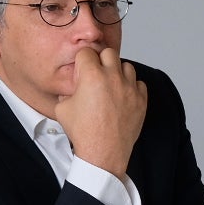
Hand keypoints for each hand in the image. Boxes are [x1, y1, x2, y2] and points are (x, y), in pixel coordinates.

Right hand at [53, 47, 146, 178]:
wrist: (103, 152)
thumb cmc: (83, 131)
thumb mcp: (62, 108)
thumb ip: (67, 91)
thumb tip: (73, 88)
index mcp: (92, 76)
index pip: (87, 52)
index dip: (82, 61)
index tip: (82, 71)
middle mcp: (113, 78)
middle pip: (109, 52)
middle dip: (101, 60)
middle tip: (96, 74)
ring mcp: (130, 89)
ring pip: (127, 66)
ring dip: (118, 72)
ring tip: (110, 85)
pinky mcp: (141, 100)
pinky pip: (139, 84)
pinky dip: (131, 87)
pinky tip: (122, 96)